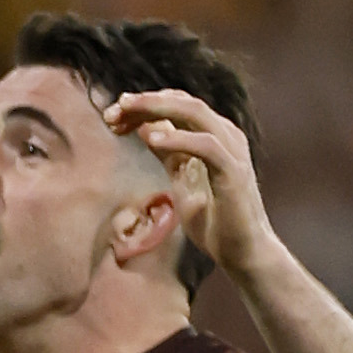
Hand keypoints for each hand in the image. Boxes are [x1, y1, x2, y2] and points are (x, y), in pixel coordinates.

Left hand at [106, 90, 279, 280]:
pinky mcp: (234, 173)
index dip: (143, 104)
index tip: (111, 117)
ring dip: (157, 109)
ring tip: (126, 111)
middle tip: (114, 108)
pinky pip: (207, 146)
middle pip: (183, 102)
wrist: (241, 251)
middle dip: (145, 101)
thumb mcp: (182, 177)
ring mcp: (232, 152)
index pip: (177, 104)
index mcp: (213, 135)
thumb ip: (168, 152)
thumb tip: (144, 126)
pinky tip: (151, 139)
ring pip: (196, 113)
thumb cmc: (213, 216)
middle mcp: (225, 136)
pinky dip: (178, 138)